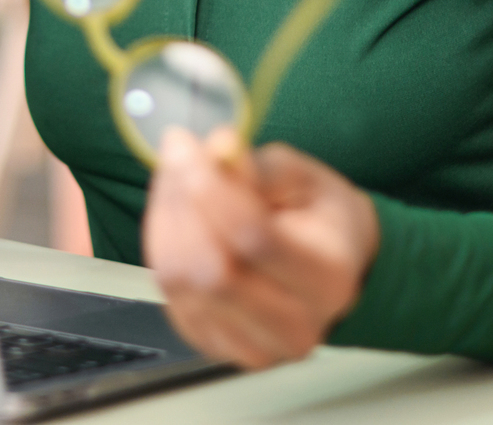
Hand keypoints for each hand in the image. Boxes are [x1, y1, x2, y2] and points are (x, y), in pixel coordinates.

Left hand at [143, 127, 379, 369]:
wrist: (330, 266)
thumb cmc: (317, 216)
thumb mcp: (302, 176)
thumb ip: (259, 166)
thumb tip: (217, 148)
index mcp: (330, 279)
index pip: (255, 239)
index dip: (209, 188)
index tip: (184, 143)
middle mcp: (297, 326)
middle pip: (212, 271)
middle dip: (182, 203)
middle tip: (176, 157)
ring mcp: (255, 347)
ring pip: (181, 283)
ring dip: (166, 219)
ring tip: (177, 181)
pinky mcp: (217, 347)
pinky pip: (168, 294)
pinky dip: (162, 245)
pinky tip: (178, 216)